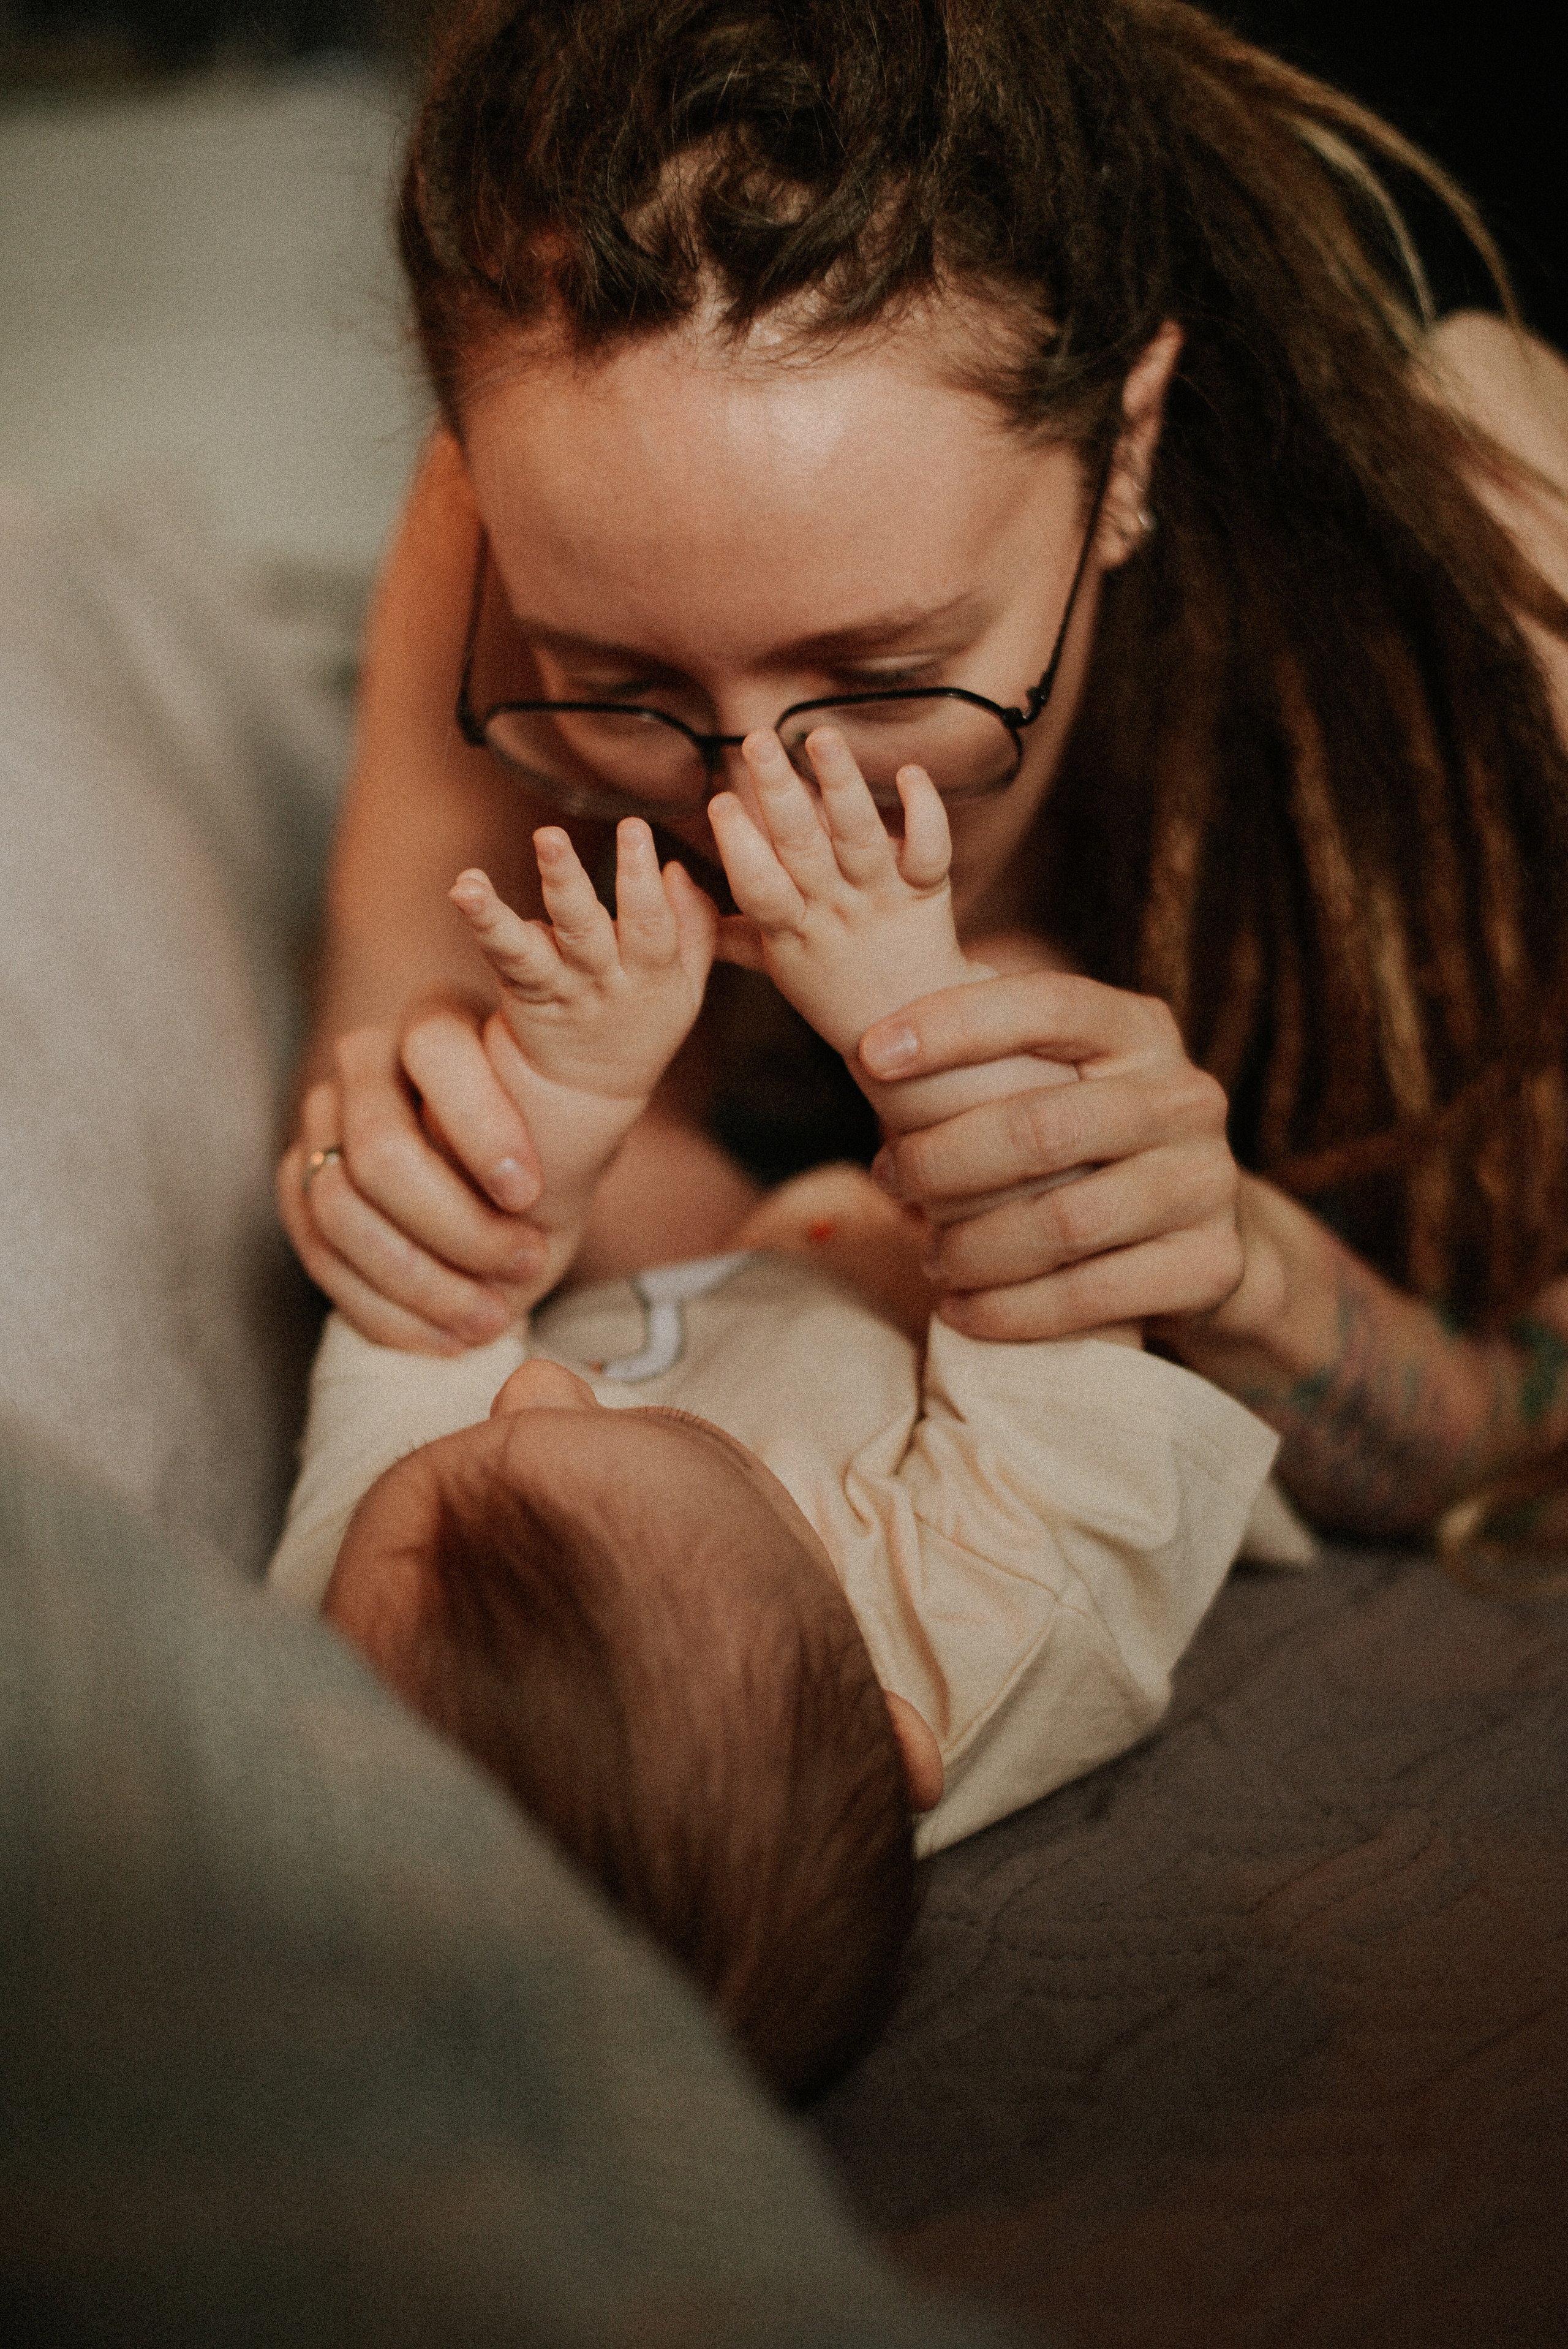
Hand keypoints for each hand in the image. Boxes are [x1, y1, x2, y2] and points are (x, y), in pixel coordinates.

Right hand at [277, 996, 549, 1353]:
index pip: (434, 1051)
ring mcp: (320, 1118)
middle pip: (381, 1151)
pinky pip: (318, 1255)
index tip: (528, 1193)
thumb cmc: (556, 1151)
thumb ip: (560, 1133)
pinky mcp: (296, 1181)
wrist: (523, 1184)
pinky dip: (386, 1312)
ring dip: (423, 1284)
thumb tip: (529, 1190)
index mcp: (438, 1020)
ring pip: (340, 1210)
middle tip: (524, 1267)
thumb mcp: (578, 1133)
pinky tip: (446, 1339)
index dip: (479, 1129)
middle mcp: (366, 1058)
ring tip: (491, 1317)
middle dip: (458, 1230)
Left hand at [451, 818, 715, 1106]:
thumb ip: (694, 926)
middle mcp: (602, 983)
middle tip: (548, 836)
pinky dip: (483, 923)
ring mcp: (557, 991)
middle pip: (585, 931)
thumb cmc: (644, 1020)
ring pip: (532, 952)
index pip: (651, 925)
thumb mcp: (687, 984)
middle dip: (567, 882)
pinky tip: (465, 888)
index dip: (642, 878)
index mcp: (653, 976)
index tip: (634, 826)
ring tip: (470, 887)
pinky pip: (503, 959)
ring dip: (500, 916)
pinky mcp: (522, 995)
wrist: (589, 1091)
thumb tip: (677, 869)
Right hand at [708, 729, 972, 1056]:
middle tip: (757, 740)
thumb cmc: (834, 990)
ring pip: (860, 838)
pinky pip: (929, 851)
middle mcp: (835, 911)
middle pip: (804, 848)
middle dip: (779, 791)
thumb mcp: (778, 967)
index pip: (760, 888)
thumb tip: (675, 895)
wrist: (911, 1025)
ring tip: (822, 736)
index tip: (720, 802)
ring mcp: (881, 900)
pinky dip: (923, 811)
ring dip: (842, 784)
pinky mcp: (927, 893)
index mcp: (791, 930)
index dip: (741, 847)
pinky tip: (910, 773)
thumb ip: (731, 932)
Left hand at [860, 971, 1243, 1339]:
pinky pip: (1091, 1294)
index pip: (1048, 1005)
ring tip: (931, 1257)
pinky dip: (1011, 1310)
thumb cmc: (1090, 1149)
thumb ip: (990, 1063)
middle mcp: (1185, 1097)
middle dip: (944, 1161)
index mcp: (1140, 1030)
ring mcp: (1207, 1181)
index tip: (870, 1056)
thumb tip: (868, 1056)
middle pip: (1043, 1127)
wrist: (1203, 1236)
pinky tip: (962, 1311)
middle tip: (891, 1180)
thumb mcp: (1059, 1085)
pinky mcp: (1211, 1263)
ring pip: (1064, 1220)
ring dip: (974, 1247)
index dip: (955, 1025)